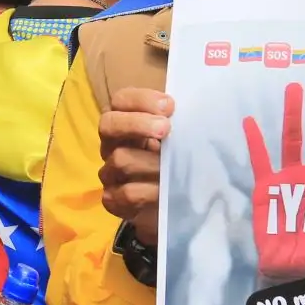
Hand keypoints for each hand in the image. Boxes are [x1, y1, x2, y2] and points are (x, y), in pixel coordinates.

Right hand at [99, 88, 171, 246]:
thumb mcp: (180, 138)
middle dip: (137, 124)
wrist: (176, 204)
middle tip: (166, 129)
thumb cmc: (178, 162)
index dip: (141, 100)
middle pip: (108, 124)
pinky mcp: (112, 199)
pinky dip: (148, 191)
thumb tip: (196, 107)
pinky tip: (164, 191)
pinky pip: (125, 193)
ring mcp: (109, 172)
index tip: (170, 106)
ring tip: (173, 169)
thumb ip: (180, 121)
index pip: (121, 100)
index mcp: (126, 122)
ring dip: (151, 162)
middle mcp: (112, 144)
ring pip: (120, 159)